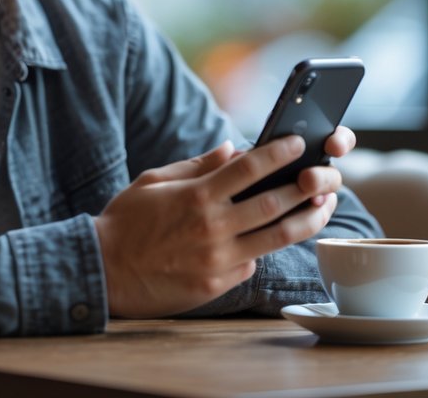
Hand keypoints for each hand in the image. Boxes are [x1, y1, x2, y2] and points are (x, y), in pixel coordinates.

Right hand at [94, 135, 345, 317]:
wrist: (102, 271)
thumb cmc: (126, 221)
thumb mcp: (154, 181)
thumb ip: (196, 165)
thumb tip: (231, 149)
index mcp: (197, 195)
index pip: (249, 168)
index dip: (278, 153)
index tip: (298, 142)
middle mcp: (212, 227)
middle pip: (274, 204)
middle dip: (305, 188)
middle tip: (326, 177)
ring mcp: (217, 259)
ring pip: (276, 238)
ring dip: (306, 221)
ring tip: (323, 208)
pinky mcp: (216, 284)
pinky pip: (251, 263)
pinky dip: (263, 249)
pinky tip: (273, 238)